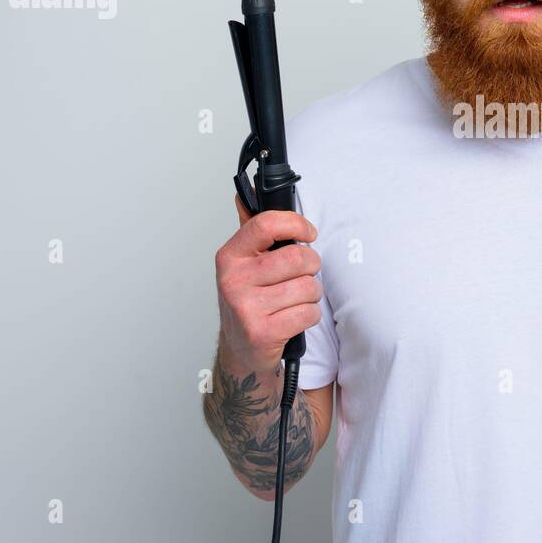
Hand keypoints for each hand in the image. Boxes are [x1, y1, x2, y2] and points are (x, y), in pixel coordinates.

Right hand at [214, 195, 321, 375]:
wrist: (241, 348)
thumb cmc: (249, 300)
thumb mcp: (244, 263)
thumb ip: (250, 229)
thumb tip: (245, 194)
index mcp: (230, 256)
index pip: (266, 224)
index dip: (296, 224)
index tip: (308, 233)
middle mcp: (233, 280)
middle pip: (297, 258)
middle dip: (311, 266)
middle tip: (303, 274)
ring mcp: (246, 308)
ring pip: (307, 287)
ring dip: (311, 294)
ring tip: (295, 299)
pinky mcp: (262, 333)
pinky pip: (308, 313)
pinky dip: (309, 315)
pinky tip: (293, 317)